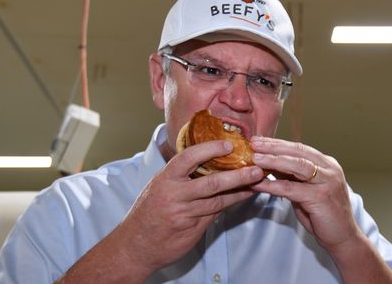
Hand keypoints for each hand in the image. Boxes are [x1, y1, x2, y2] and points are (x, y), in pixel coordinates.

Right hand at [121, 140, 263, 274]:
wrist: (135, 246)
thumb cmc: (148, 212)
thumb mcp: (158, 187)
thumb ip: (180, 176)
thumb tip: (207, 162)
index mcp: (165, 179)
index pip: (188, 158)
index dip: (210, 149)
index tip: (228, 144)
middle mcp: (174, 195)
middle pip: (212, 183)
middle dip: (237, 176)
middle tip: (256, 169)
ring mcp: (184, 214)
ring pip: (218, 201)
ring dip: (240, 192)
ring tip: (257, 183)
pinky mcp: (192, 229)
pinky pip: (216, 214)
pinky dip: (231, 204)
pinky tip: (243, 197)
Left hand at [250, 136, 362, 252]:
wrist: (343, 238)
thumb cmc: (322, 214)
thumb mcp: (305, 190)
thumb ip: (292, 176)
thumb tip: (268, 164)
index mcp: (326, 164)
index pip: (299, 148)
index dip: (277, 143)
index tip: (258, 140)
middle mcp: (329, 169)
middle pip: (298, 152)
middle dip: (274, 147)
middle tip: (254, 143)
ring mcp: (327, 182)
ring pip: (297, 166)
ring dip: (273, 161)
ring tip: (255, 159)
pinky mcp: (322, 198)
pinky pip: (292, 189)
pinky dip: (273, 186)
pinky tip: (259, 185)